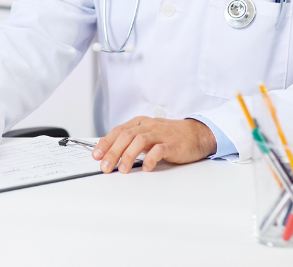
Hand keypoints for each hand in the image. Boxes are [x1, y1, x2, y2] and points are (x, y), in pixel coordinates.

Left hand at [93, 117, 216, 172]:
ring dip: (128, 155)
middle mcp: (148, 126)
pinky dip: (150, 159)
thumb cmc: (169, 136)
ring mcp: (160, 134)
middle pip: (126, 136)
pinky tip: (146, 168)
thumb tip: (111, 155)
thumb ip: (132, 142)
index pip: (118, 131)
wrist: (196, 134)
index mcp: (140, 123)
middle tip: (105, 166)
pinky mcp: (172, 144)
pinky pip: (159, 150)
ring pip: (139, 141)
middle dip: (113, 152)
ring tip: (122, 169)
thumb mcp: (148, 135)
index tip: (96, 155)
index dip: (105, 143)